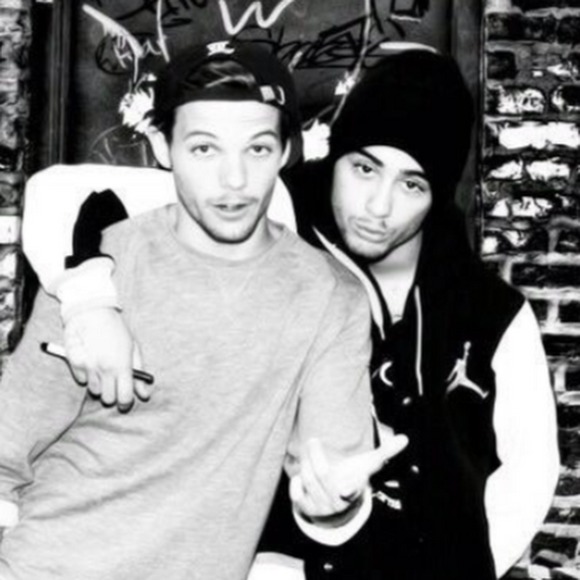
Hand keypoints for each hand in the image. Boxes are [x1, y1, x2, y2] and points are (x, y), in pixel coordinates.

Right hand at [63, 308, 150, 410]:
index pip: (124, 397)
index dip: (126, 404)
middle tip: (113, 382)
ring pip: (94, 391)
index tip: (125, 403)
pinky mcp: (74, 363)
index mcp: (123, 365)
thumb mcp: (133, 348)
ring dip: (98, 383)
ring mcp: (89, 367)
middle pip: (108, 399)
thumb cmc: (116, 329)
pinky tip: (90, 360)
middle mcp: (105, 369)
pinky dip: (86, 375)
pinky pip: (81, 380)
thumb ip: (139, 372)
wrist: (92, 311)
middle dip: (112, 394)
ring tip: (101, 367)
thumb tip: (145, 394)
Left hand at [289, 433, 407, 522]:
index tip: (347, 486)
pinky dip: (296, 481)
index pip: (351, 490)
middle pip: (323, 475)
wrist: (336, 504)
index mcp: (353, 490)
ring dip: (306, 462)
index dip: (349, 488)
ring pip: (308, 480)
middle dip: (316, 455)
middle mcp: (338, 502)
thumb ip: (385, 452)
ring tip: (307, 449)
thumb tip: (405, 438)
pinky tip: (301, 475)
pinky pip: (295, 493)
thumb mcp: (367, 466)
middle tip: (312, 440)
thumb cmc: (353, 476)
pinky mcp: (307, 509)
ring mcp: (322, 507)